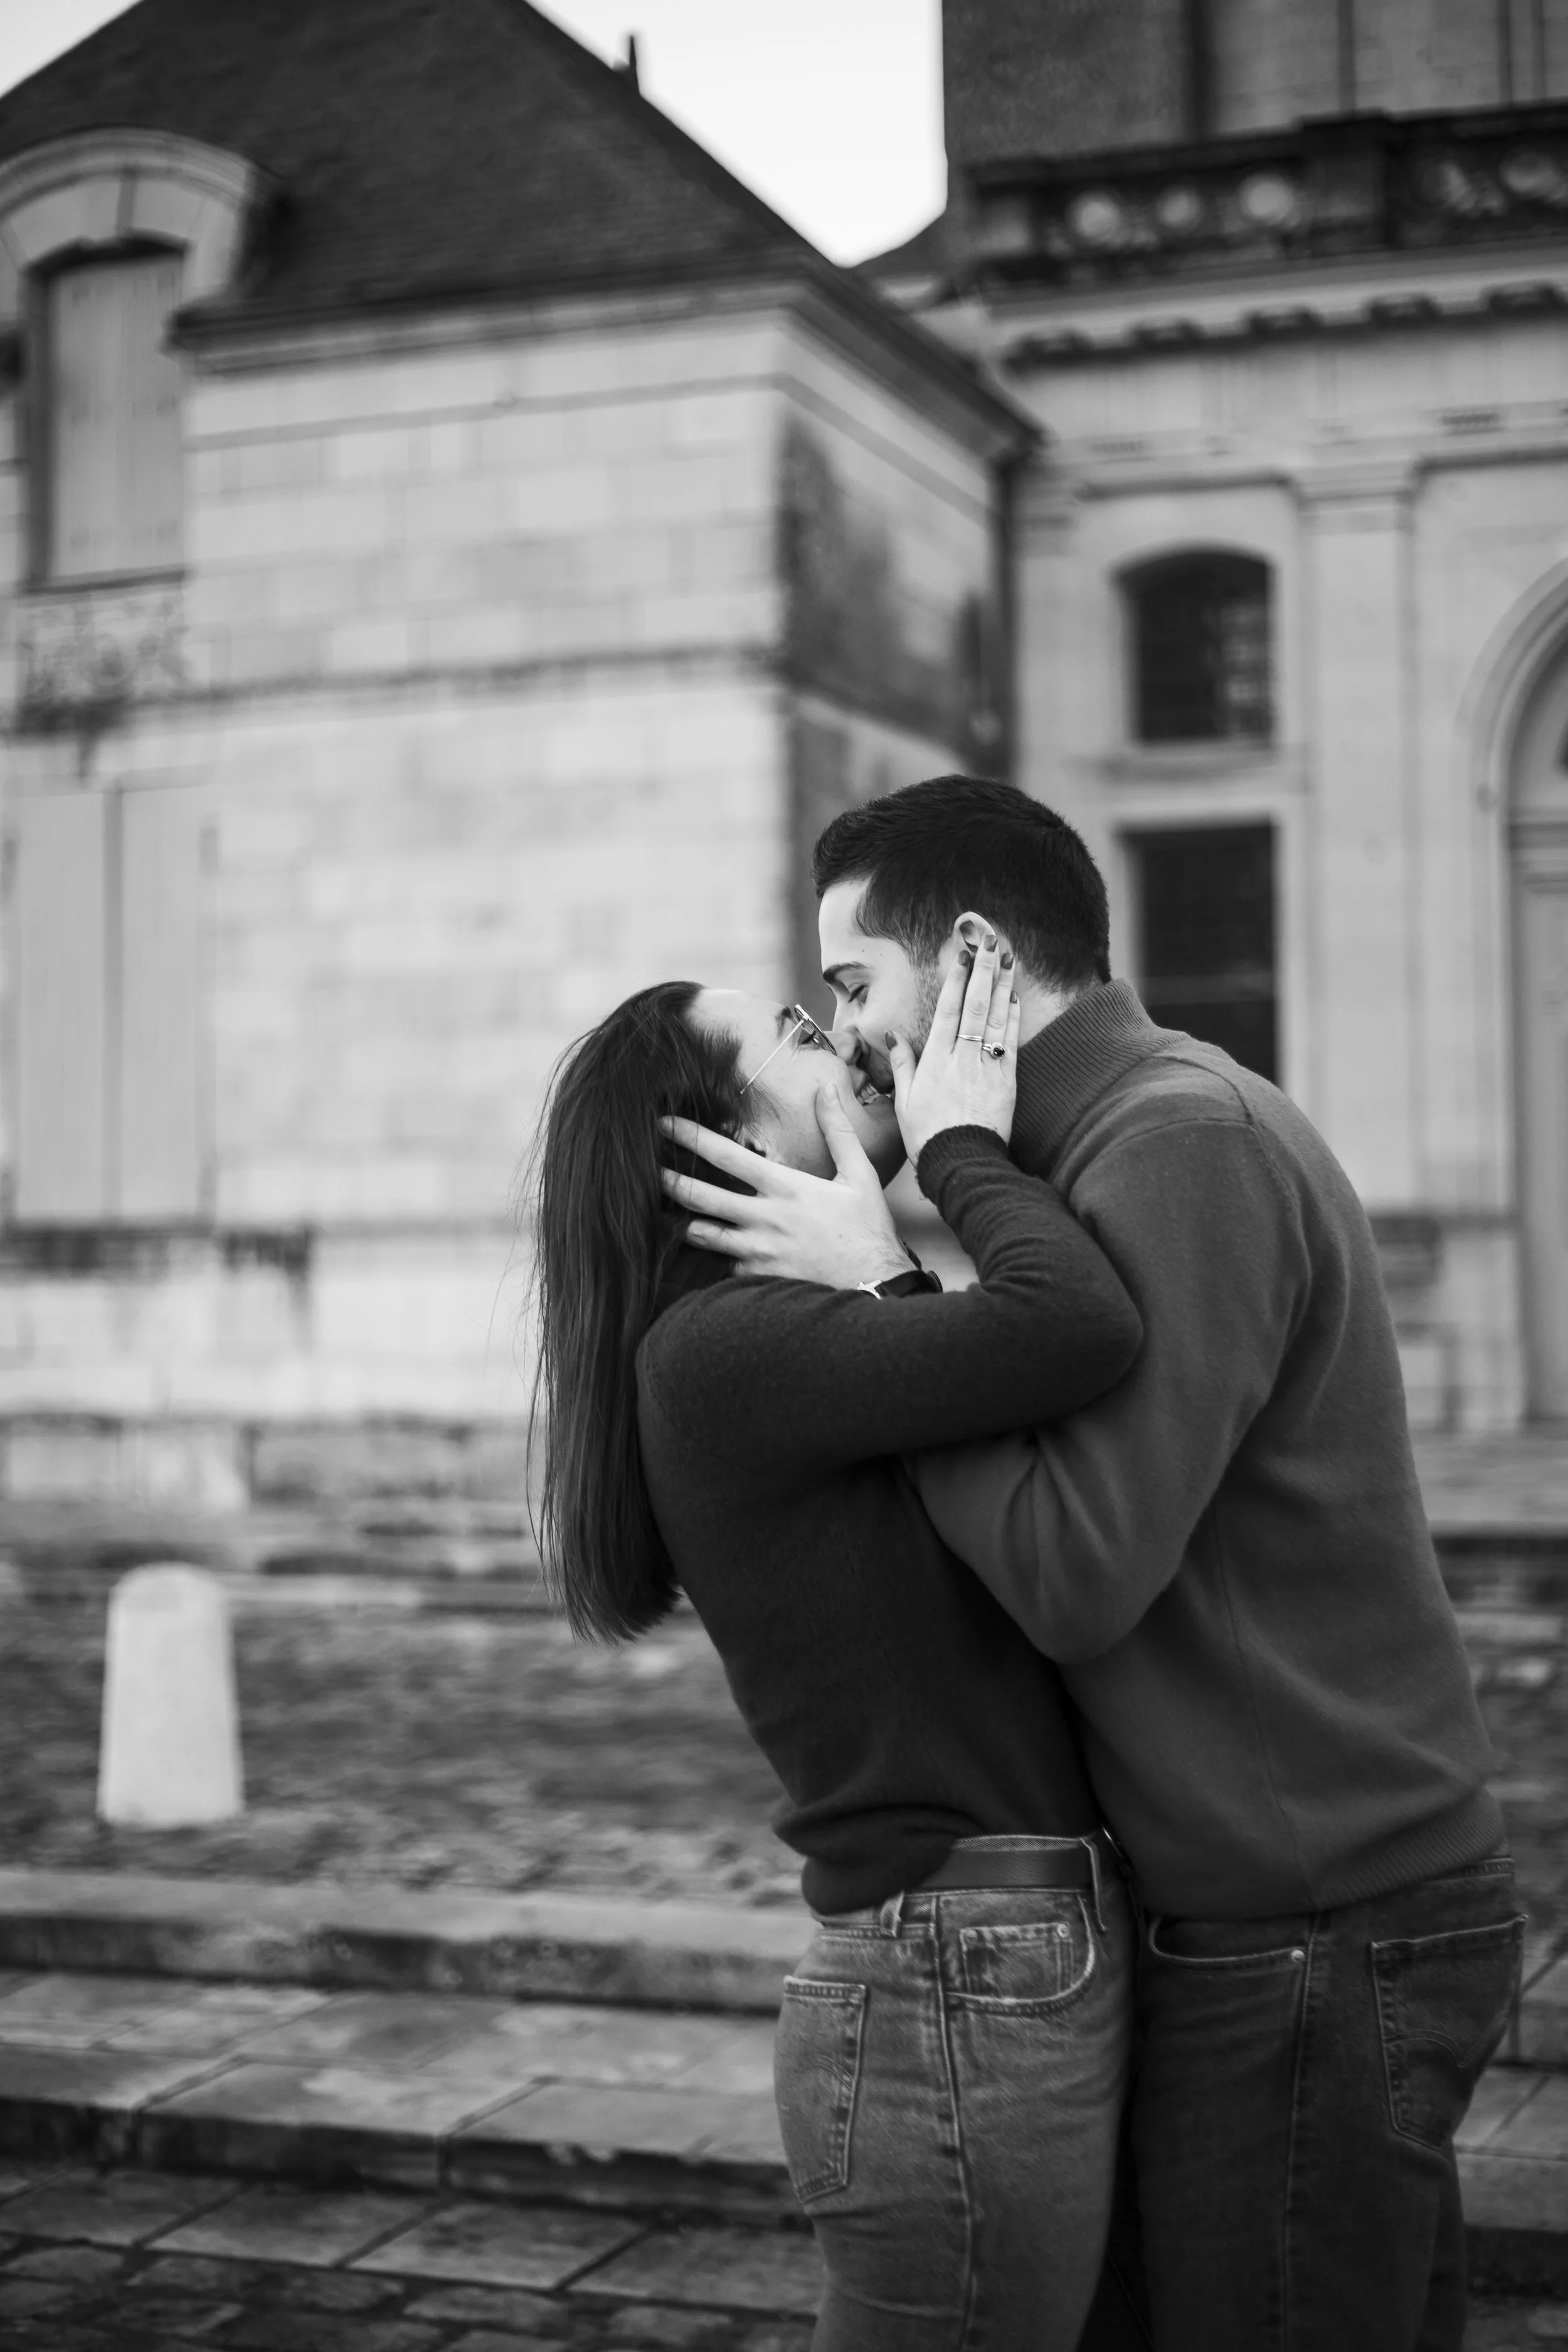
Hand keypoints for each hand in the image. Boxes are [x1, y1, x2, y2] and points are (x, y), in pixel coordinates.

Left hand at [659, 1087, 910, 1286]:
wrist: (875, 1286)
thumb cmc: (868, 1230)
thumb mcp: (860, 1175)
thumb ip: (839, 1131)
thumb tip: (827, 1090)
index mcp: (786, 1188)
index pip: (727, 1156)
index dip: (691, 1137)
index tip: (664, 1123)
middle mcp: (765, 1219)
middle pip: (701, 1197)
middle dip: (669, 1180)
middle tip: (644, 1168)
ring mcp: (758, 1252)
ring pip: (702, 1235)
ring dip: (681, 1220)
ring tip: (658, 1211)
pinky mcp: (758, 1279)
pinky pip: (724, 1265)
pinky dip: (714, 1256)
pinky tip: (697, 1252)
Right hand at [887, 932, 1019, 1163]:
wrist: (961, 1164)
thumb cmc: (928, 1136)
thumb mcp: (903, 1102)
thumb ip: (902, 1066)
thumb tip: (894, 1037)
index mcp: (935, 1061)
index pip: (947, 1010)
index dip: (955, 979)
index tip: (961, 954)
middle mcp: (962, 1058)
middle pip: (974, 1004)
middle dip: (983, 969)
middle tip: (990, 941)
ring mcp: (987, 1068)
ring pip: (995, 1017)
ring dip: (1002, 984)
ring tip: (1008, 957)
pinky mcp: (1007, 1082)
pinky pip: (1010, 1042)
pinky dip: (1012, 1017)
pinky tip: (1015, 997)